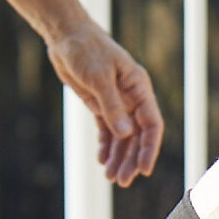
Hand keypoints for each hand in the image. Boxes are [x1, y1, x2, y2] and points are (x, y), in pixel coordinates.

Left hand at [47, 22, 163, 187]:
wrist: (66, 37)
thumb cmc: (86, 50)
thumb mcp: (98, 77)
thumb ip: (112, 106)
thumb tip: (126, 134)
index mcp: (139, 88)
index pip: (151, 124)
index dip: (149, 148)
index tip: (144, 169)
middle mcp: (131, 97)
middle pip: (137, 136)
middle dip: (131, 159)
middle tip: (122, 181)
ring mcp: (116, 102)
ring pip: (122, 137)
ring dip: (118, 157)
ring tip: (111, 178)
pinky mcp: (100, 104)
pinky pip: (107, 130)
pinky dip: (106, 146)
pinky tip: (102, 161)